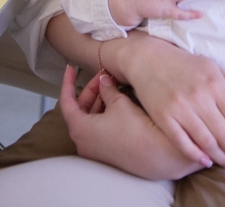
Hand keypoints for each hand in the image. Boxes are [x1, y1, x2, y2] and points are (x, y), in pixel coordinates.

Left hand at [59, 65, 205, 179]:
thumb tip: (103, 81)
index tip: (71, 69)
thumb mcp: (119, 103)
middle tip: (103, 76)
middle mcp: (82, 142)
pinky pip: (98, 129)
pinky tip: (116, 103)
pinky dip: (104, 114)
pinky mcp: (106, 153)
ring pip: (90, 120)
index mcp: (79, 130)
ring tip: (112, 87)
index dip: (68, 82)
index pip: (66, 102)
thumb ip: (107, 89)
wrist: (158, 155)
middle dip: (91, 91)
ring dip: (99, 102)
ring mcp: (94, 150)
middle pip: (80, 110)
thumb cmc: (135, 130)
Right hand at [112, 34, 224, 167]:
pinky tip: (207, 161)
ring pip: (207, 143)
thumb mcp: (214, 68)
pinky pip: (183, 143)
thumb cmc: (185, 64)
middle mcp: (199, 97)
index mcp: (215, 84)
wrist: (148, 58)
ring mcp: (180, 109)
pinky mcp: (163, 117)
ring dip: (222, 158)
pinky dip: (197, 155)